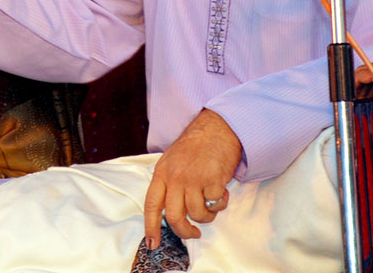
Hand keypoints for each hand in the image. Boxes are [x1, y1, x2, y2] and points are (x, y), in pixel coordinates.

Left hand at [143, 109, 241, 248]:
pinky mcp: (212, 181)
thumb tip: (171, 211)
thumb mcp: (172, 161)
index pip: (152, 205)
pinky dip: (220, 204)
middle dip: (184, 231)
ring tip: (212, 203)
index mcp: (162, 172)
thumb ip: (169, 183)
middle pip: (174, 217)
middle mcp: (175, 177)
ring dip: (207, 215)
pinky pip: (215, 205)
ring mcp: (193, 179)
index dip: (151, 227)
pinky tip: (221, 192)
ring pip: (197, 214)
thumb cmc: (196, 146)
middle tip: (193, 233)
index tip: (152, 243)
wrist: (216, 128)